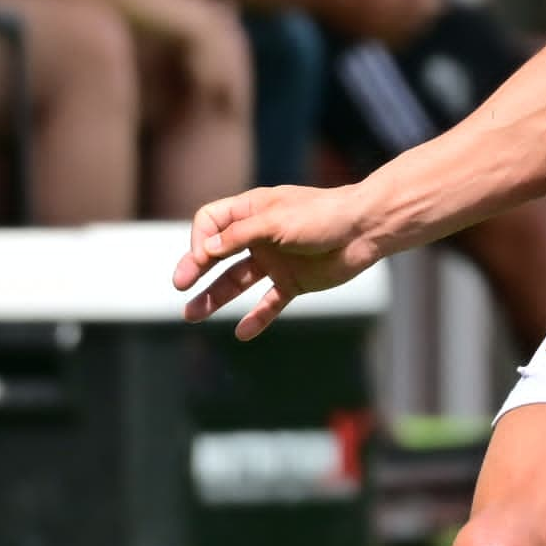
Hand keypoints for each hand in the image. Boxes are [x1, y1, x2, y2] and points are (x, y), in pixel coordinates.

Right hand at [177, 182, 379, 339]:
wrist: (365, 230)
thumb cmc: (322, 215)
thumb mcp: (276, 221)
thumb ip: (240, 236)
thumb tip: (206, 250)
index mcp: (252, 211)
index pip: (211, 222)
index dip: (202, 239)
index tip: (205, 256)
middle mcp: (259, 236)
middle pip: (218, 254)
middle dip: (196, 269)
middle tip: (180, 285)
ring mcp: (275, 260)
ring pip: (237, 281)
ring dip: (215, 296)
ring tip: (192, 314)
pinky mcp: (294, 282)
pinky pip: (270, 302)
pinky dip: (257, 317)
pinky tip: (242, 333)